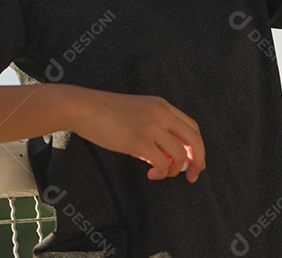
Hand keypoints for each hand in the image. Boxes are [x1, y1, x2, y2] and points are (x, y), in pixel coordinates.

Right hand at [71, 88, 205, 182]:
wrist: (83, 107)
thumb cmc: (104, 111)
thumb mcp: (138, 112)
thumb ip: (155, 127)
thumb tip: (168, 154)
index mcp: (162, 105)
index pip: (192, 127)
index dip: (198, 147)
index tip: (195, 161)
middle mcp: (161, 114)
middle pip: (194, 140)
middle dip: (198, 161)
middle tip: (193, 175)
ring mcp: (151, 127)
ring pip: (180, 154)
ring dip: (175, 170)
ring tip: (162, 172)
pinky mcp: (139, 141)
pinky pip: (162, 163)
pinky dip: (161, 172)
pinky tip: (151, 173)